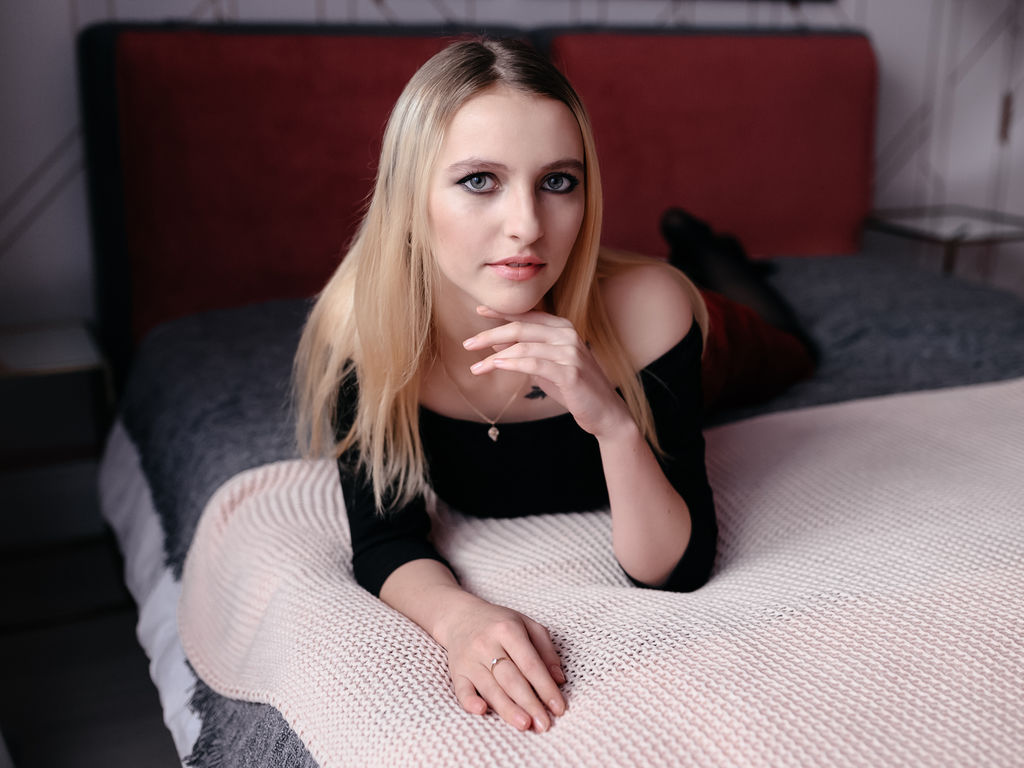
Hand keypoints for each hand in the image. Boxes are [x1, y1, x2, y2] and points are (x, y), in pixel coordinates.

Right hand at [436, 594, 566, 731]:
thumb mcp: (527, 625)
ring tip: (525, 725)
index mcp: (508, 630)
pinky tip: (482, 710)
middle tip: (544, 724)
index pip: (530, 664)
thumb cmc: (500, 623)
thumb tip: (559, 679)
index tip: (558, 708)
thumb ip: (546, 650)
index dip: (546, 687)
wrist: (461, 616)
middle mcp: (487, 644)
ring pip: (490, 688)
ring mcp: (470, 659)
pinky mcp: (456, 671)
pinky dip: (470, 701)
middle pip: (511, 679)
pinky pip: (461, 689)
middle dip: (530, 703)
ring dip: (508, 708)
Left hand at [464, 306, 634, 439]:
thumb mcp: (545, 367)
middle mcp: (567, 335)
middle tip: (468, 344)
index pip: (527, 314)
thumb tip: (495, 343)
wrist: (605, 413)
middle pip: (521, 327)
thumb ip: (525, 353)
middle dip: (490, 334)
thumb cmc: (574, 389)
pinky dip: (513, 364)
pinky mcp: (570, 372)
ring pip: (524, 347)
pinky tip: (496, 366)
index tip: (478, 311)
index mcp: (562, 328)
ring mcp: (570, 352)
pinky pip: (534, 364)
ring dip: (495, 358)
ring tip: (476, 368)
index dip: (501, 312)